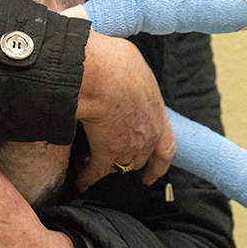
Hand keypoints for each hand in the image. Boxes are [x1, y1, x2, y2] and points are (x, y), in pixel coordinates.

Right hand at [75, 30, 175, 190]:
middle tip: (117, 162)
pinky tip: (80, 183)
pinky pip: (96, 172)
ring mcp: (127, 146)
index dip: (161, 161)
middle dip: (129, 162)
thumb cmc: (119, 65)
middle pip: (141, 158)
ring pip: (120, 166)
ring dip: (107, 169)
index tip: (155, 171)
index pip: (166, 145)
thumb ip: (134, 81)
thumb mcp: (137, 69)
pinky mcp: (105, 153)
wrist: (102, 76)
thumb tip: (124, 75)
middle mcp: (146, 135)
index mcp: (157, 114)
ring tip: (92, 168)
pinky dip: (87, 178)